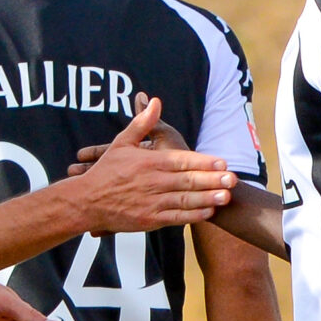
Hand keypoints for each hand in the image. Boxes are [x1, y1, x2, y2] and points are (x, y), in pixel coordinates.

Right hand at [58, 95, 234, 233]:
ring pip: (185, 200)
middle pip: (188, 181)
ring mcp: (152, 202)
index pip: (182, 161)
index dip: (204, 162)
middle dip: (213, 180)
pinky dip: (193, 215)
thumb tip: (155, 100)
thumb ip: (142, 123)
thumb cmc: (105, 171)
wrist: (86, 202)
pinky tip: (208, 211)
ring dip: (208, 198)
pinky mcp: (149, 220)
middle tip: (233, 179)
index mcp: (149, 162)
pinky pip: (176, 217)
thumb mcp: (121, 142)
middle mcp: (153, 182)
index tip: (222, 162)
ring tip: (226, 196)